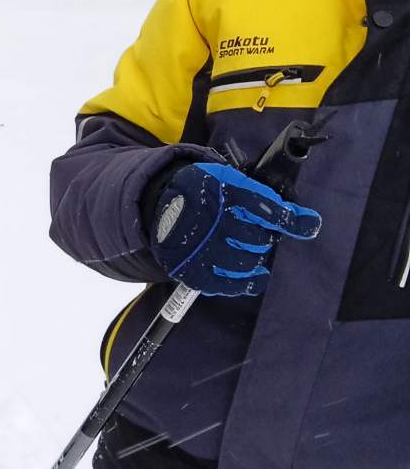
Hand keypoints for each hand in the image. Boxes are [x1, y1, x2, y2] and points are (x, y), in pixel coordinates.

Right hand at [148, 160, 320, 295]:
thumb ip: (267, 200)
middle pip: (257, 239)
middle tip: (258, 234)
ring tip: (252, 253)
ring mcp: (199, 249)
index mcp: (221, 193)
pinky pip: (226, 285)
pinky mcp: (191, 270)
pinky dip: (245, 283)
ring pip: (244, 263)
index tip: (308, 224)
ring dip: (255, 259)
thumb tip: (308, 221)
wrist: (161, 206)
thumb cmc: (206, 194)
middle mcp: (210, 221)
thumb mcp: (232, 183)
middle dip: (265, 238)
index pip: (262, 208)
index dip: (287, 218)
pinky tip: (255, 276)